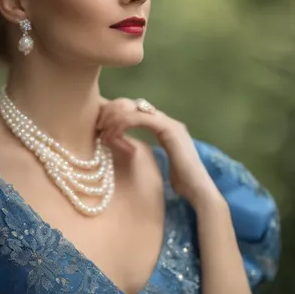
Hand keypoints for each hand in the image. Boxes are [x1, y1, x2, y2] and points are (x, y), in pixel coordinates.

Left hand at [96, 98, 218, 206]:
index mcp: (163, 125)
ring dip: (114, 118)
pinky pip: (140, 119)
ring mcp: (169, 123)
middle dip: (112, 112)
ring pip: (134, 109)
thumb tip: (124, 148)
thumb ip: (141, 150)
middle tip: (96, 125)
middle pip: (132, 104)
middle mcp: (166, 120)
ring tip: (101, 132)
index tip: (99, 126)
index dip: (115, 114)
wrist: (197, 189)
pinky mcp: (169, 129)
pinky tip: (112, 136)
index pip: (134, 110)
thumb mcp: (153, 162)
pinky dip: (123, 124)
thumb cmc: (178, 182)